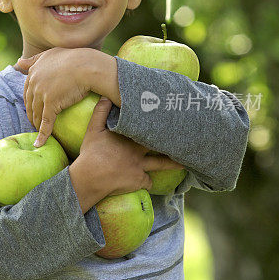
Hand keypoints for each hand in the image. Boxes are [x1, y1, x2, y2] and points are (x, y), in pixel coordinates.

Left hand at [13, 48, 90, 146]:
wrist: (87, 65)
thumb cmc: (74, 58)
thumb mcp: (51, 53)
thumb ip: (34, 59)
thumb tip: (17, 62)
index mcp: (34, 71)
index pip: (27, 90)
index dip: (30, 101)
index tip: (32, 108)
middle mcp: (34, 82)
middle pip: (30, 103)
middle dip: (31, 114)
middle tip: (34, 122)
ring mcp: (41, 93)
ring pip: (36, 113)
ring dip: (36, 124)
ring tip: (38, 131)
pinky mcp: (51, 104)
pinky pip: (45, 122)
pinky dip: (42, 135)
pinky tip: (39, 143)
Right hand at [69, 98, 184, 212]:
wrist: (91, 177)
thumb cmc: (91, 153)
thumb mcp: (93, 130)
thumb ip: (100, 112)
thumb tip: (107, 97)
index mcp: (130, 137)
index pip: (149, 128)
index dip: (159, 124)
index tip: (169, 117)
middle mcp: (138, 150)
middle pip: (160, 145)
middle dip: (172, 141)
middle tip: (187, 138)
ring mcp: (140, 166)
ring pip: (160, 164)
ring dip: (172, 164)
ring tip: (185, 164)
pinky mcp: (139, 181)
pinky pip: (147, 182)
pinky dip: (146, 182)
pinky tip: (144, 182)